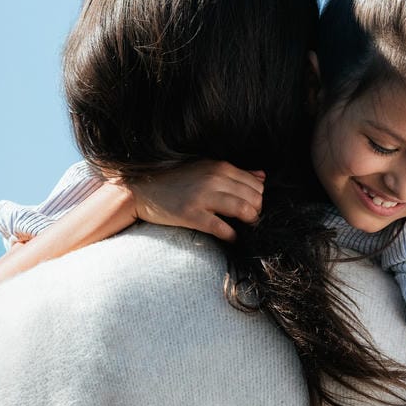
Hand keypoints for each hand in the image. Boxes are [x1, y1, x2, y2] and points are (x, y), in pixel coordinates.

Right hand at [129, 161, 264, 241]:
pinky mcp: (191, 214)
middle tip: (250, 219)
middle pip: (254, 198)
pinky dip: (232, 236)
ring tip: (244, 227)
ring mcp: (202, 197)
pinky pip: (222, 228)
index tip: (253, 207)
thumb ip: (236, 172)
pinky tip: (232, 238)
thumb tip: (263, 176)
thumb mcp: (206, 168)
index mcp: (220, 167)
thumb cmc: (177, 179)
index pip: (255, 184)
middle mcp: (214, 179)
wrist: (142, 189)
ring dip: (249, 222)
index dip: (259, 199)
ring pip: (243, 210)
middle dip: (257, 211)